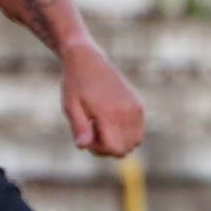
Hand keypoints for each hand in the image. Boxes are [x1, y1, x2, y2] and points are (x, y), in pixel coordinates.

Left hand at [61, 42, 144, 156]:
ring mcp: (136, 109)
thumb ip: (79, 128)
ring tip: (103, 125)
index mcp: (109, 114)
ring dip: (119, 140)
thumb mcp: (71, 107)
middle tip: (93, 130)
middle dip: (108, 147)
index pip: (114, 149)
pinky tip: (111, 120)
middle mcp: (127, 112)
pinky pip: (138, 132)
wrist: (89, 61)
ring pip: (134, 142)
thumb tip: (82, 147)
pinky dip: (126, 133)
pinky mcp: (139, 106)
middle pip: (125, 149)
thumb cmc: (76, 85)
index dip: (99, 150)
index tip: (87, 135)